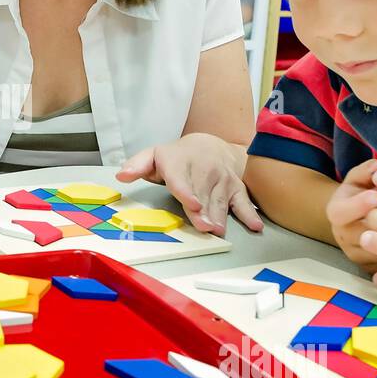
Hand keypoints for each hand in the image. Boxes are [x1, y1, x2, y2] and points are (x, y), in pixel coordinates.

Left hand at [116, 133, 262, 235]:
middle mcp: (203, 169)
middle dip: (203, 212)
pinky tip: (255, 226)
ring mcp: (221, 178)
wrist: (209, 145)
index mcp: (179, 163)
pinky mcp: (236, 187)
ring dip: (221, 217)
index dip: (187, 192)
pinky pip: (243, 201)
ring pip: (220, 200)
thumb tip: (121, 175)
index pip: (181, 179)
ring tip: (219, 231)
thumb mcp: (153, 155)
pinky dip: (249, 214)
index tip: (192, 203)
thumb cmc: (176, 157)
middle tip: (205, 228)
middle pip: (202, 195)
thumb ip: (137, 165)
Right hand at [323, 158, 376, 275]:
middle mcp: (343, 238)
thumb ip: (368, 170)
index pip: (342, 212)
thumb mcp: (359, 178)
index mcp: (336, 213)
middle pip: (365, 234)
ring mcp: (357, 256)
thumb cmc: (359, 194)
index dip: (358, 205)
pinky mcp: (373, 269)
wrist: (352, 221)